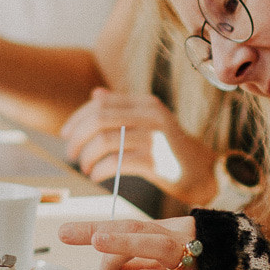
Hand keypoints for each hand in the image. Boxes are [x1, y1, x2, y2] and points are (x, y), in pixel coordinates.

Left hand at [57, 214, 200, 269]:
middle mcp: (179, 238)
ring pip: (159, 246)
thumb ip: (134, 266)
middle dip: (108, 233)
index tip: (64, 233)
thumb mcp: (160, 267)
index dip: (94, 229)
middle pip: (140, 230)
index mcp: (167, 231)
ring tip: (100, 245)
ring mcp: (195, 259)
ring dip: (127, 245)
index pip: (126, 226)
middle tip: (79, 235)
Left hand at [60, 91, 217, 203]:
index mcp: (146, 103)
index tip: (65, 135)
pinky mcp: (156, 161)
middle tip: (71, 154)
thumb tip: (95, 94)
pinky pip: (116, 163)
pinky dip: (100, 170)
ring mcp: (155, 138)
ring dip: (87, 156)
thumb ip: (123, 108)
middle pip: (99, 119)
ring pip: (105, 141)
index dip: (77, 118)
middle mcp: (151, 115)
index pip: (101, 103)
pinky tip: (96, 176)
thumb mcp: (149, 122)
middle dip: (77, 137)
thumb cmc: (170, 150)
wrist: (204, 173)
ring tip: (85, 168)